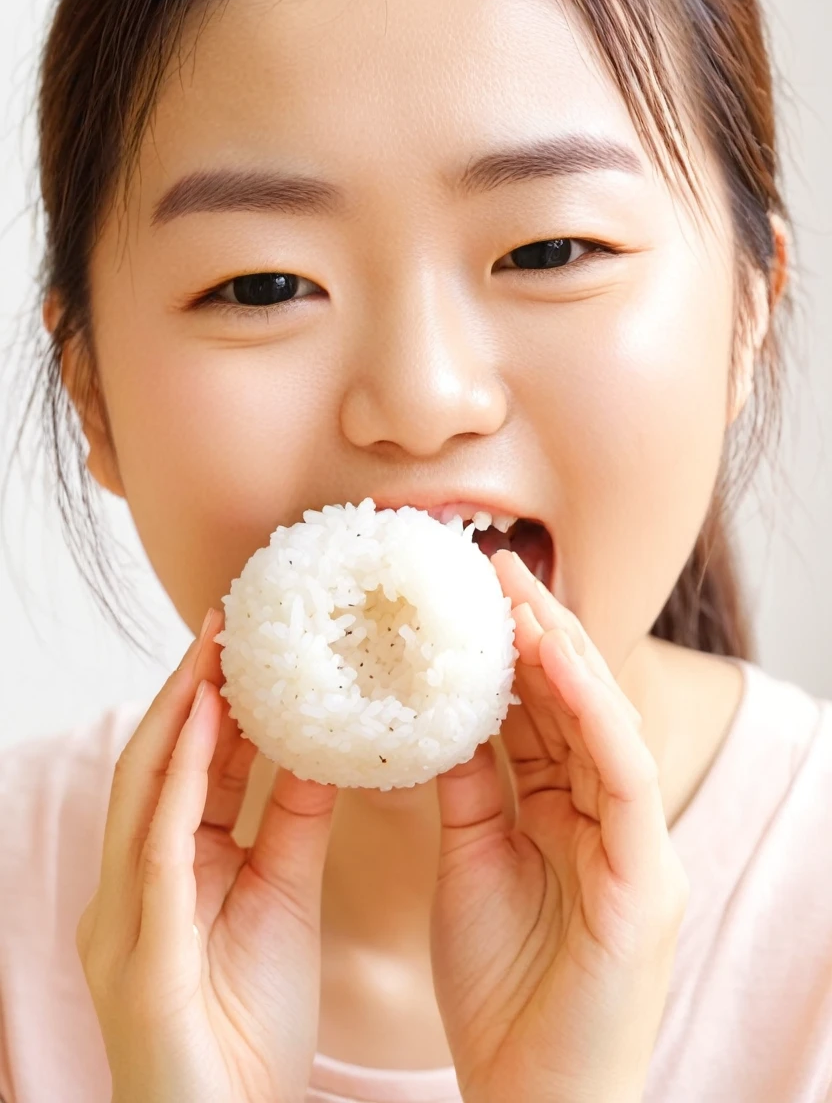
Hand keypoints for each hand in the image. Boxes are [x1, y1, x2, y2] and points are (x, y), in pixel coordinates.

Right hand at [76, 608, 337, 1102]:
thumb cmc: (248, 1027)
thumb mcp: (280, 898)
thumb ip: (292, 823)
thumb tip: (321, 747)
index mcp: (168, 871)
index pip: (189, 766)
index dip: (216, 698)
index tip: (252, 642)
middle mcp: (133, 882)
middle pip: (158, 760)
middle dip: (190, 687)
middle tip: (229, 619)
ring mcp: (125, 914)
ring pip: (146, 788)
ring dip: (180, 712)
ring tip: (216, 648)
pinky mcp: (141, 949)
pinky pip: (161, 846)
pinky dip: (184, 776)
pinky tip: (213, 721)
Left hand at [431, 550, 689, 1102]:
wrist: (533, 1102)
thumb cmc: (503, 996)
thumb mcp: (471, 867)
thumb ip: (467, 794)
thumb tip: (438, 726)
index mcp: (569, 818)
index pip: (541, 716)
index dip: (508, 653)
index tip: (466, 597)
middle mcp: (608, 822)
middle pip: (573, 706)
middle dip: (535, 632)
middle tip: (491, 565)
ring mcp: (634, 848)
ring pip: (602, 724)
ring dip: (562, 652)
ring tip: (518, 590)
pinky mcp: (646, 879)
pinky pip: (620, 773)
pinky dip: (589, 708)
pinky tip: (552, 656)